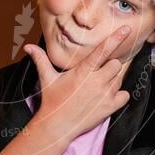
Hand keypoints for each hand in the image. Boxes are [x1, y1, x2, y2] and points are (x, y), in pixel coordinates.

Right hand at [23, 25, 132, 142]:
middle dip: (110, 66)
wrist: (57, 126)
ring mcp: (104, 95)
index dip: (116, 38)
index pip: (103, 50)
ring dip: (112, 81)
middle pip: (116, 64)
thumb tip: (28, 47)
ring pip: (119, 79)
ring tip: (97, 87)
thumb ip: (41, 59)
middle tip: (98, 73)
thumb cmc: (52, 101)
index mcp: (83, 71)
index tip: (126, 29)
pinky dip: (119, 95)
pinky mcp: (110, 107)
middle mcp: (96, 81)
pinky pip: (125, 95)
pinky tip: (107, 96)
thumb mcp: (47, 78)